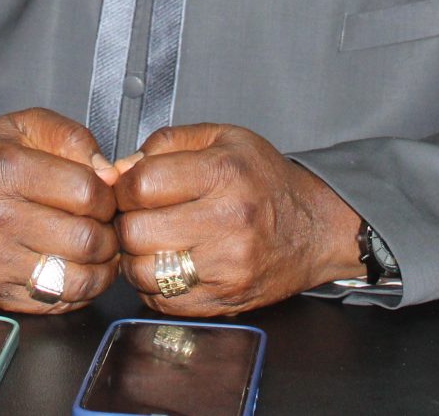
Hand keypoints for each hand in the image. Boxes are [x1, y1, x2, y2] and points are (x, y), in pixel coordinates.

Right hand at [0, 107, 120, 313]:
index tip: (102, 195)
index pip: (87, 193)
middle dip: (108, 233)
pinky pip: (56, 303)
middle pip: (86, 239)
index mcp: (4, 169)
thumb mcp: (25, 126)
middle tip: (103, 225)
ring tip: (96, 250)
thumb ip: (73, 138)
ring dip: (100, 267)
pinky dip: (77, 290)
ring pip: (76, 279)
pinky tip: (74, 268)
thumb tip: (110, 174)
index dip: (108, 196)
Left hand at [113, 123, 362, 315]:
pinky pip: (164, 300)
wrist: (317, 226)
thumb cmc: (266, 180)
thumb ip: (168, 143)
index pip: (141, 184)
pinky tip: (169, 264)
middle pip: (136, 230)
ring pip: (143, 270)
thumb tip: (121, 168)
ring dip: (137, 256)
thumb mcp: (223, 138)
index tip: (132, 188)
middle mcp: (227, 220)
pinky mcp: (226, 299)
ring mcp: (227, 266)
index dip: (125, 186)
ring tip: (153, 241)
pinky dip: (155, 285)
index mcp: (223, 172)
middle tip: (141, 215)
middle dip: (128, 221)